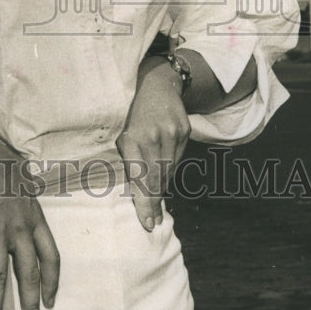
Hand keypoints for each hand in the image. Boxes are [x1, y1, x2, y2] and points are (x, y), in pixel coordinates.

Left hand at [116, 55, 190, 231]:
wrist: (158, 85)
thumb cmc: (135, 115)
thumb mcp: (125, 133)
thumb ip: (130, 159)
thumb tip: (136, 192)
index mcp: (134, 136)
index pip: (140, 176)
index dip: (143, 200)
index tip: (146, 222)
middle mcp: (154, 135)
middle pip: (156, 177)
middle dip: (153, 203)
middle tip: (152, 223)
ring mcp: (172, 133)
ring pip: (168, 170)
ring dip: (161, 191)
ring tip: (157, 210)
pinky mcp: (185, 131)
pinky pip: (177, 159)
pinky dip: (169, 172)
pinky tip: (164, 183)